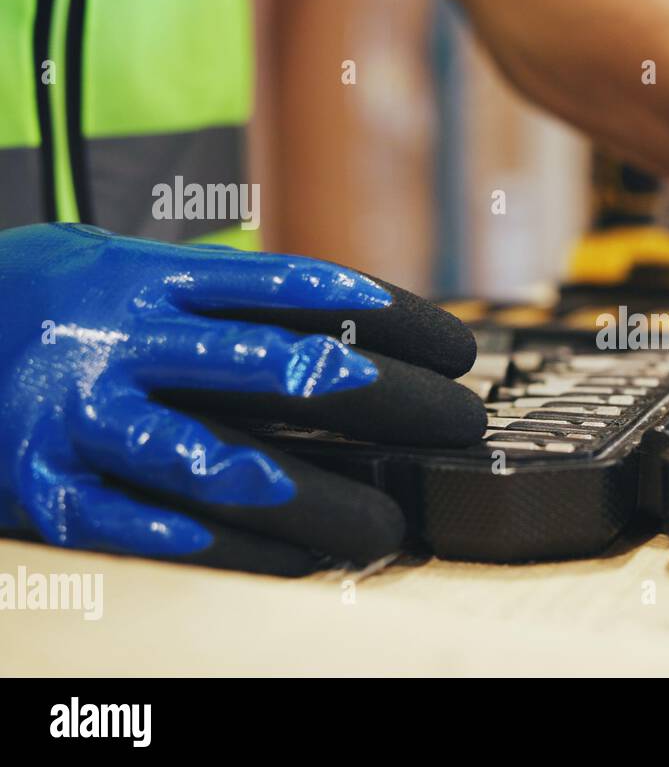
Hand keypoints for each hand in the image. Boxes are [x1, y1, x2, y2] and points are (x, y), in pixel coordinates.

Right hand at [0, 223, 484, 573]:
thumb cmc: (51, 304)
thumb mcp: (129, 269)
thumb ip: (221, 296)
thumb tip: (347, 327)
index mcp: (153, 280)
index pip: (299, 291)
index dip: (393, 320)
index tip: (458, 350)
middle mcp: (124, 343)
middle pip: (282, 371)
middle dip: (388, 401)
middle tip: (458, 426)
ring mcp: (85, 418)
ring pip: (223, 464)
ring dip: (318, 499)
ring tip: (385, 525)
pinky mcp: (48, 489)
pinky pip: (150, 528)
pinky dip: (229, 548)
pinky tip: (295, 561)